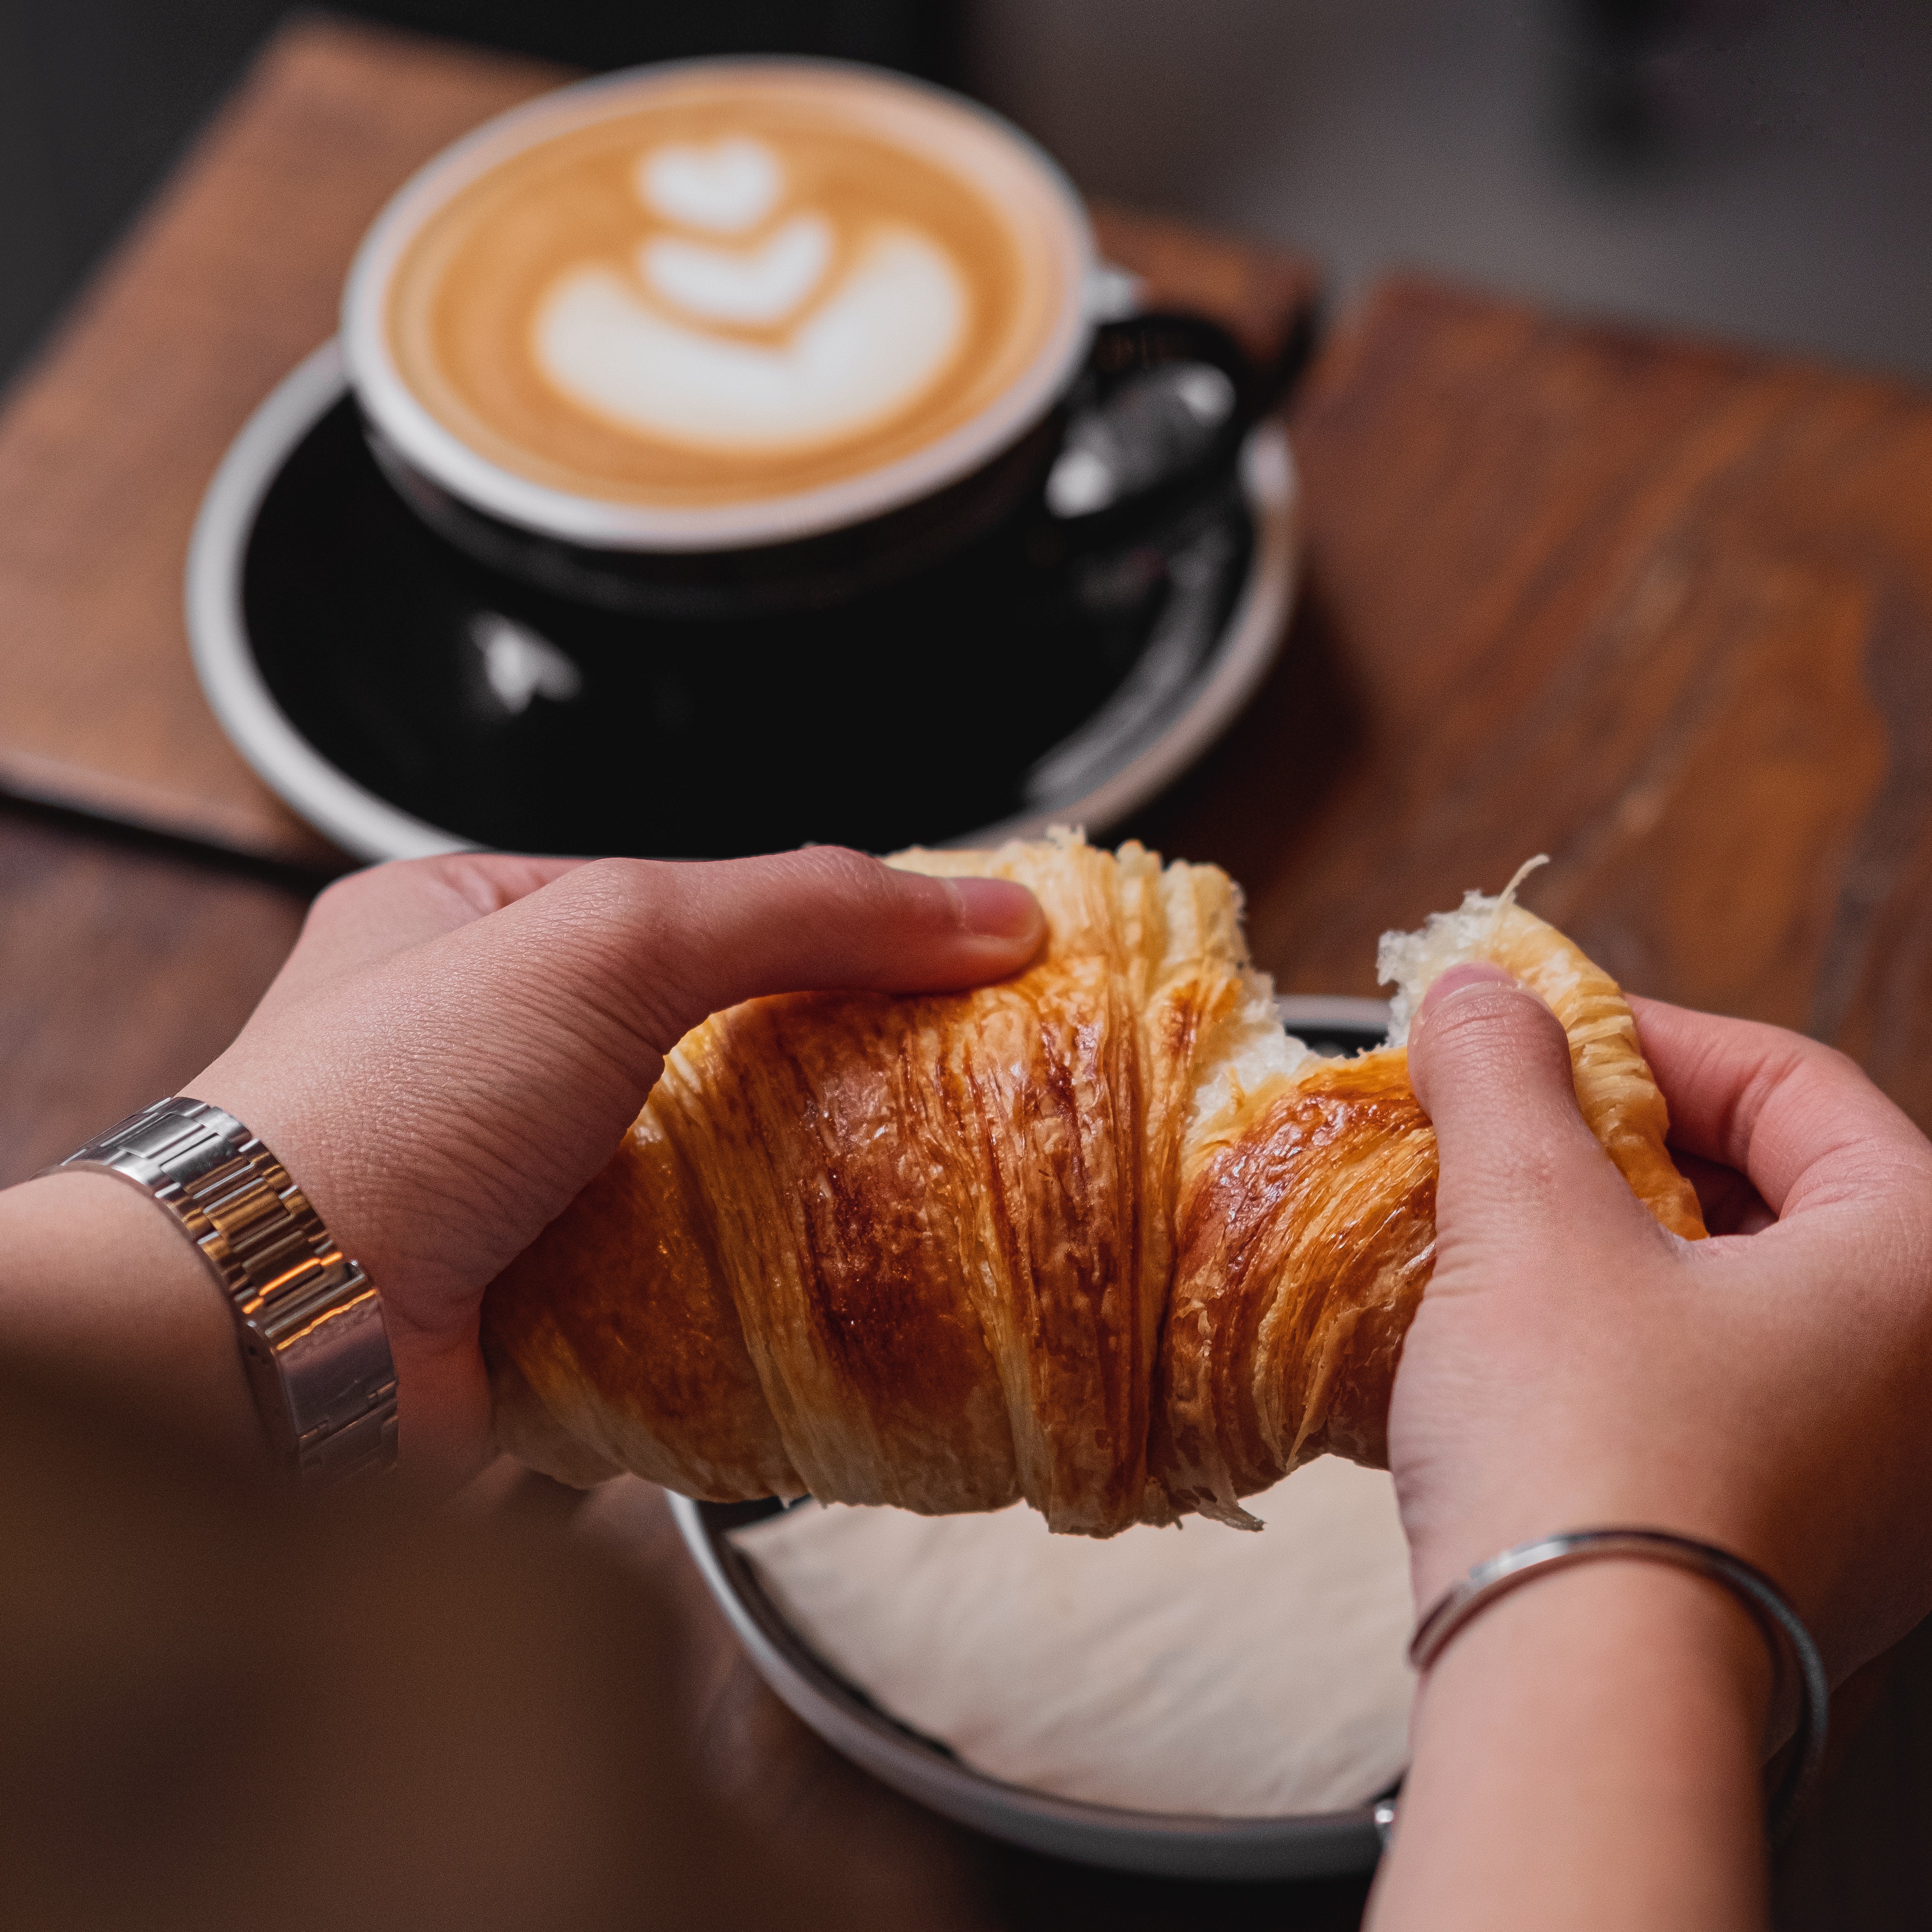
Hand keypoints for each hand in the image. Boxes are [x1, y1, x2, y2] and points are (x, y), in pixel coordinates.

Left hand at [184, 849, 1042, 1482]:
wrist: (264, 1337)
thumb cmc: (385, 1107)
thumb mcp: (611, 937)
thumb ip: (800, 906)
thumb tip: (986, 911)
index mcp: (463, 924)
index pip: (680, 901)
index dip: (808, 920)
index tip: (930, 949)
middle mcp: (477, 1055)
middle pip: (701, 1041)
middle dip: (812, 1060)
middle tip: (938, 1071)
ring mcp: (506, 1186)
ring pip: (699, 1170)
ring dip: (787, 1183)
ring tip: (912, 1176)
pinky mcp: (537, 1307)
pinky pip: (682, 1283)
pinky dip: (748, 1284)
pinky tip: (826, 1277)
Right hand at [1392, 963, 1931, 1680]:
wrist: (1578, 1703)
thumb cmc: (1589, 1454)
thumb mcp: (1530, 1220)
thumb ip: (1506, 1077)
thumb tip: (1476, 991)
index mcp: (1923, 1266)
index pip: (1791, 1081)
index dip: (1645, 1034)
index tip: (1536, 1028)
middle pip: (1775, 1186)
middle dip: (1624, 1142)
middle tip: (1507, 1126)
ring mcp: (1885, 1476)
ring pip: (1746, 1291)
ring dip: (1617, 1240)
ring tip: (1500, 1226)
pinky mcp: (1810, 1545)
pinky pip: (1727, 1387)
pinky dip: (1633, 1338)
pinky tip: (1530, 1339)